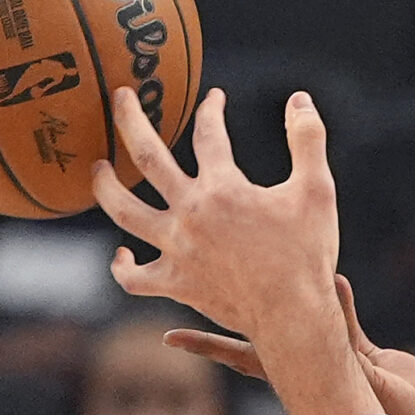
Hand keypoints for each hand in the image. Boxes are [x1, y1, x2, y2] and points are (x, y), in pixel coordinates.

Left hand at [90, 86, 339, 353]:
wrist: (293, 316)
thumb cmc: (307, 254)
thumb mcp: (317, 191)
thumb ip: (308, 140)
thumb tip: (300, 99)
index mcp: (222, 188)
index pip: (208, 133)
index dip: (211, 109)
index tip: (214, 99)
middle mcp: (190, 214)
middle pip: (147, 156)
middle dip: (131, 119)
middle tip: (122, 98)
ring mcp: (177, 250)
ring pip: (124, 211)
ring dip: (105, 187)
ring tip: (98, 170)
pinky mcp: (176, 284)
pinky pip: (135, 278)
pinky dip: (123, 267)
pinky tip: (122, 256)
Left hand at [165, 276, 414, 414]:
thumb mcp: (372, 383)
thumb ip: (351, 341)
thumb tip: (335, 291)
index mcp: (299, 380)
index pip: (240, 357)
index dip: (205, 346)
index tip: (169, 339)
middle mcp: (307, 365)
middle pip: (253, 331)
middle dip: (223, 310)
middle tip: (187, 290)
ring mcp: (332, 357)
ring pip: (298, 316)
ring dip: (285, 292)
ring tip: (261, 266)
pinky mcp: (361, 352)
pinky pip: (342, 318)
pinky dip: (338, 297)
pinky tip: (335, 276)